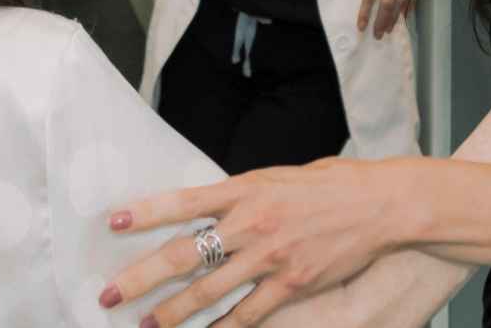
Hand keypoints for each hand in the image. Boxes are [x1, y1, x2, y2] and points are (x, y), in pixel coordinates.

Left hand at [101, 157, 411, 325]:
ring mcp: (271, 257)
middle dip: (142, 277)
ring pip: (209, 291)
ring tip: (147, 324)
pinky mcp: (291, 284)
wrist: (380, 204)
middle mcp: (253, 223)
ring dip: (172, 311)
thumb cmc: (332, 184)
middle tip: (110, 294)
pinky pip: (248, 314)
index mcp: (248, 188)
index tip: (114, 221)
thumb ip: (243, 194)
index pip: (186, 201)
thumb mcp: (280, 177)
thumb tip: (211, 207)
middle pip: (185, 254)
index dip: (147, 212)